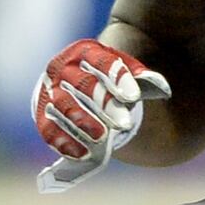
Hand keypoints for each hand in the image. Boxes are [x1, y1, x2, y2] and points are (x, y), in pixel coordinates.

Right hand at [34, 38, 170, 190]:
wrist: (79, 88)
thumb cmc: (107, 81)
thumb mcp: (124, 73)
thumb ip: (141, 78)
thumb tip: (162, 89)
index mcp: (85, 51)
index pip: (101, 61)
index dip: (117, 78)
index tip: (134, 97)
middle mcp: (63, 67)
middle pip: (83, 85)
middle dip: (105, 105)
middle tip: (124, 124)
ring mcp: (50, 90)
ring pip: (64, 105)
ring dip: (83, 122)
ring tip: (102, 138)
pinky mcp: (42, 114)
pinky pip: (49, 128)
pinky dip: (64, 141)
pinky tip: (81, 153)